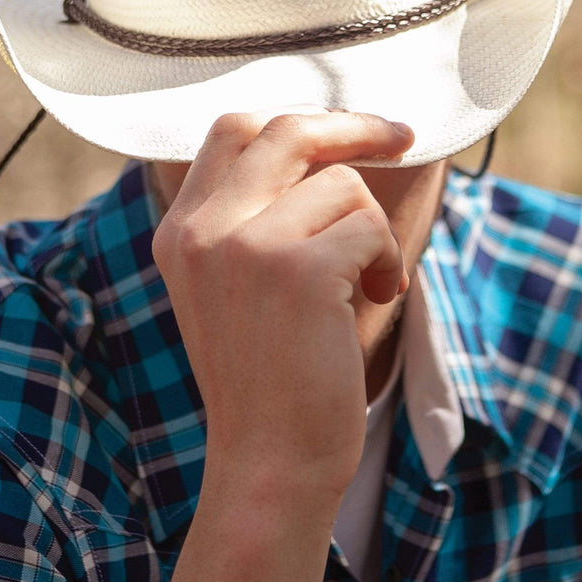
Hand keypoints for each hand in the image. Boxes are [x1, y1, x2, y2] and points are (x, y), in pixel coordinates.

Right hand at [151, 110, 413, 513]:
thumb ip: (252, 218)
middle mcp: (201, 229)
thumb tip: (324, 140)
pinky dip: (386, 260)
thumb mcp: (235, 287)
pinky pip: (368, 225)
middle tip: (401, 136)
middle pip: (286, 129)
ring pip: (341, 183)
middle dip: (354, 125)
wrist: (268, 463)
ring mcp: (243, 246)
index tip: (349, 128)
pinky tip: (376, 298)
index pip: (234, 130)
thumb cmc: (269, 378)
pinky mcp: (296, 270)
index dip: (300, 118)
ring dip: (373, 229)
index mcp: (180, 231)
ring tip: (370, 281)